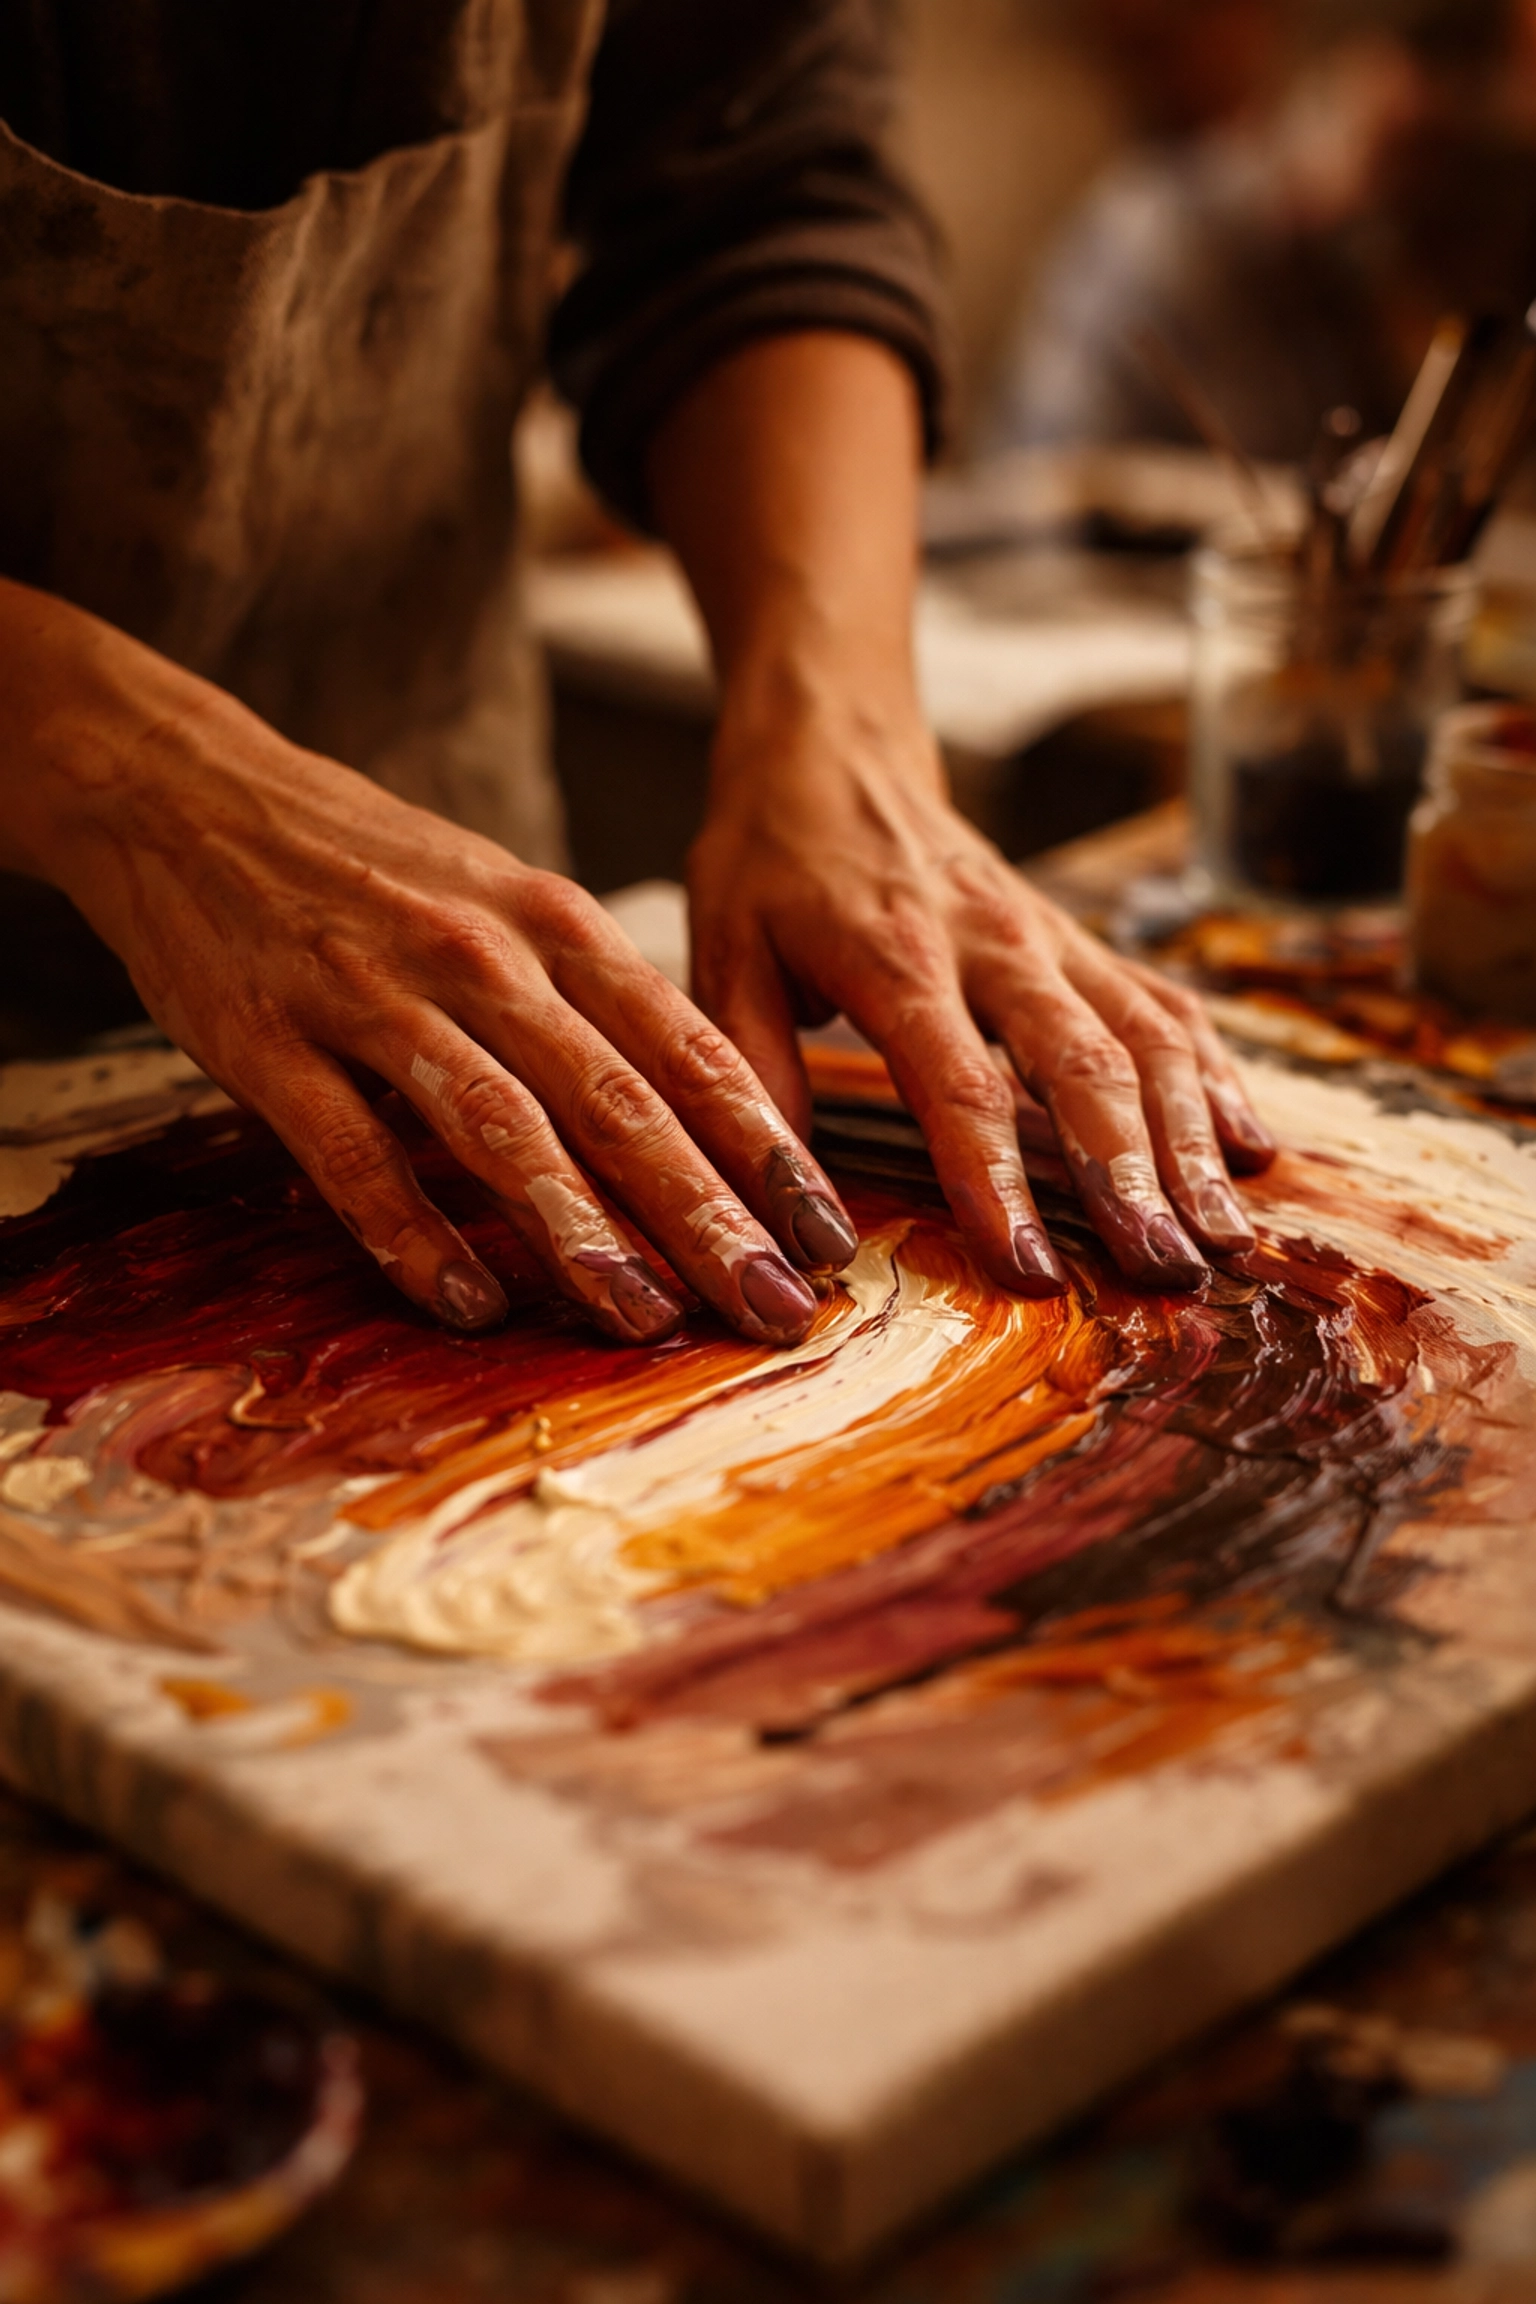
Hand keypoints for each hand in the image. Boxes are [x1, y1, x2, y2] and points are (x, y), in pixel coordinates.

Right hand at [0, 580, 855, 1345]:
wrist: (190, 792)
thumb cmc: (373, 873)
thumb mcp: (504, 908)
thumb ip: (591, 1006)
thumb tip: (705, 1123)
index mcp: (555, 924)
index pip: (688, 1048)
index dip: (765, 1150)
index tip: (829, 1236)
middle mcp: (482, 955)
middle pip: (618, 1099)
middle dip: (708, 1214)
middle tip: (776, 1306)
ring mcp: (375, 994)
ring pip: (499, 1125)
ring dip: (579, 1231)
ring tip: (645, 1318)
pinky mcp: (271, 1037)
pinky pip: (353, 1150)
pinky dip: (414, 1232)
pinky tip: (470, 1302)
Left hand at [689, 701, 1274, 1295]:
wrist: (834, 749)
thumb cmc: (771, 862)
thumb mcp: (726, 954)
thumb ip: (756, 1070)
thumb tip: (782, 1201)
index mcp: (896, 956)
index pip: (962, 1085)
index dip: (1000, 1181)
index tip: (1032, 1270)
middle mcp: (994, 942)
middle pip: (1086, 1063)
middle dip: (1134, 1174)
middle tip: (1168, 1270)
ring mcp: (1051, 936)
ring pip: (1148, 1035)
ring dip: (1192, 1138)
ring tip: (1223, 1234)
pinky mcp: (1081, 939)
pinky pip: (1164, 1005)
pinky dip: (1214, 1075)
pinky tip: (1247, 1147)